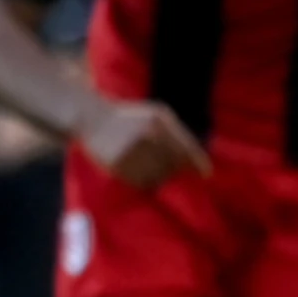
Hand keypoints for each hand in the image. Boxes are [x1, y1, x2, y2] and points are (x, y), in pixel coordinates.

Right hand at [77, 96, 210, 191]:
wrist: (91, 118)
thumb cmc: (130, 117)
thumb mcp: (156, 115)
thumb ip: (178, 133)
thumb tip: (197, 161)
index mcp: (158, 122)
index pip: (185, 148)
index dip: (198, 162)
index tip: (206, 173)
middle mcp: (146, 137)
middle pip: (173, 164)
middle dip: (173, 167)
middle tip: (162, 163)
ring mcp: (131, 152)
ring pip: (158, 176)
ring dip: (159, 176)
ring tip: (148, 166)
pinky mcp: (116, 165)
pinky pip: (141, 182)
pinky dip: (145, 182)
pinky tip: (138, 171)